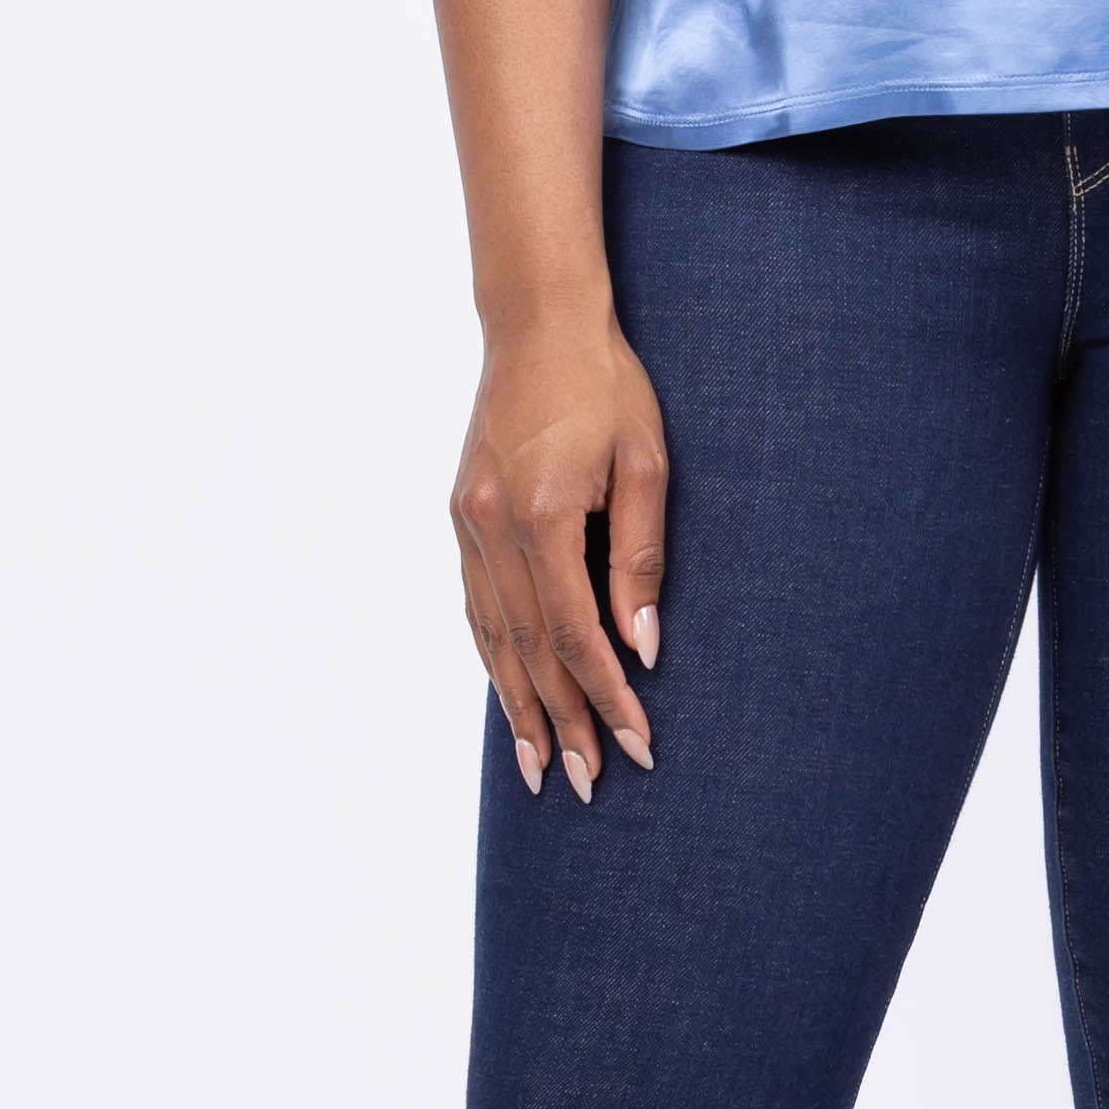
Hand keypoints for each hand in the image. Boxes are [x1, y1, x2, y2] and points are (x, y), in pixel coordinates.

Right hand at [451, 313, 667, 797]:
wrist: (537, 324)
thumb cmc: (606, 385)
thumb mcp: (646, 464)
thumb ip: (640, 559)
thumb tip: (643, 646)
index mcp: (541, 515)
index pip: (577, 634)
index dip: (606, 697)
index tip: (636, 745)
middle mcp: (492, 528)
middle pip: (530, 650)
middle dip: (561, 721)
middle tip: (585, 783)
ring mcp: (468, 524)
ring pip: (493, 637)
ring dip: (517, 705)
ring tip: (537, 764)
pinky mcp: (462, 516)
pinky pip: (476, 606)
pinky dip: (493, 657)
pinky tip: (509, 693)